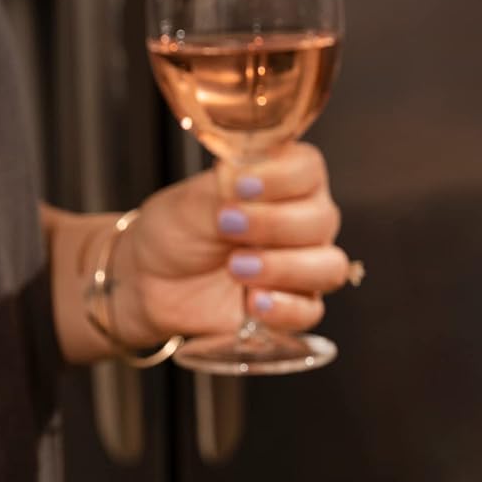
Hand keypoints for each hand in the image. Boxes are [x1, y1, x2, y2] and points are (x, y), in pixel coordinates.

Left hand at [115, 143, 350, 340]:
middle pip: (322, 220)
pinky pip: (311, 311)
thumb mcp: (190, 203)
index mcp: (283, 182)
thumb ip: (223, 189)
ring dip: (285, 268)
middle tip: (228, 227)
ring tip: (236, 268)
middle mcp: (303, 223)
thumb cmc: (177, 232)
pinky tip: (253, 302)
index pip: (308, 169)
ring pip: (328, 268)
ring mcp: (302, 267)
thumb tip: (244, 173)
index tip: (242, 186)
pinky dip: (285, 308)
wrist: (153, 282)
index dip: (282, 178)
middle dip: (274, 225)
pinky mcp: (292, 308)